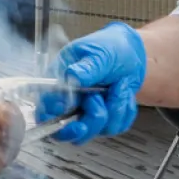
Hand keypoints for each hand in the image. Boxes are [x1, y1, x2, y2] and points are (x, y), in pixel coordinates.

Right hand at [36, 22, 145, 143]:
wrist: (133, 53)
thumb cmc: (110, 48)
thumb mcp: (98, 54)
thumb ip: (86, 68)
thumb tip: (71, 76)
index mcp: (59, 83)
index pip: (45, 108)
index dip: (54, 116)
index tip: (70, 109)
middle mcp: (69, 102)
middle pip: (66, 130)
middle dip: (88, 122)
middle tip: (98, 103)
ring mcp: (86, 114)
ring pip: (95, 130)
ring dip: (113, 109)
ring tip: (118, 86)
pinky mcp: (104, 121)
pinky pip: (114, 127)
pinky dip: (124, 111)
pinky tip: (124, 94)